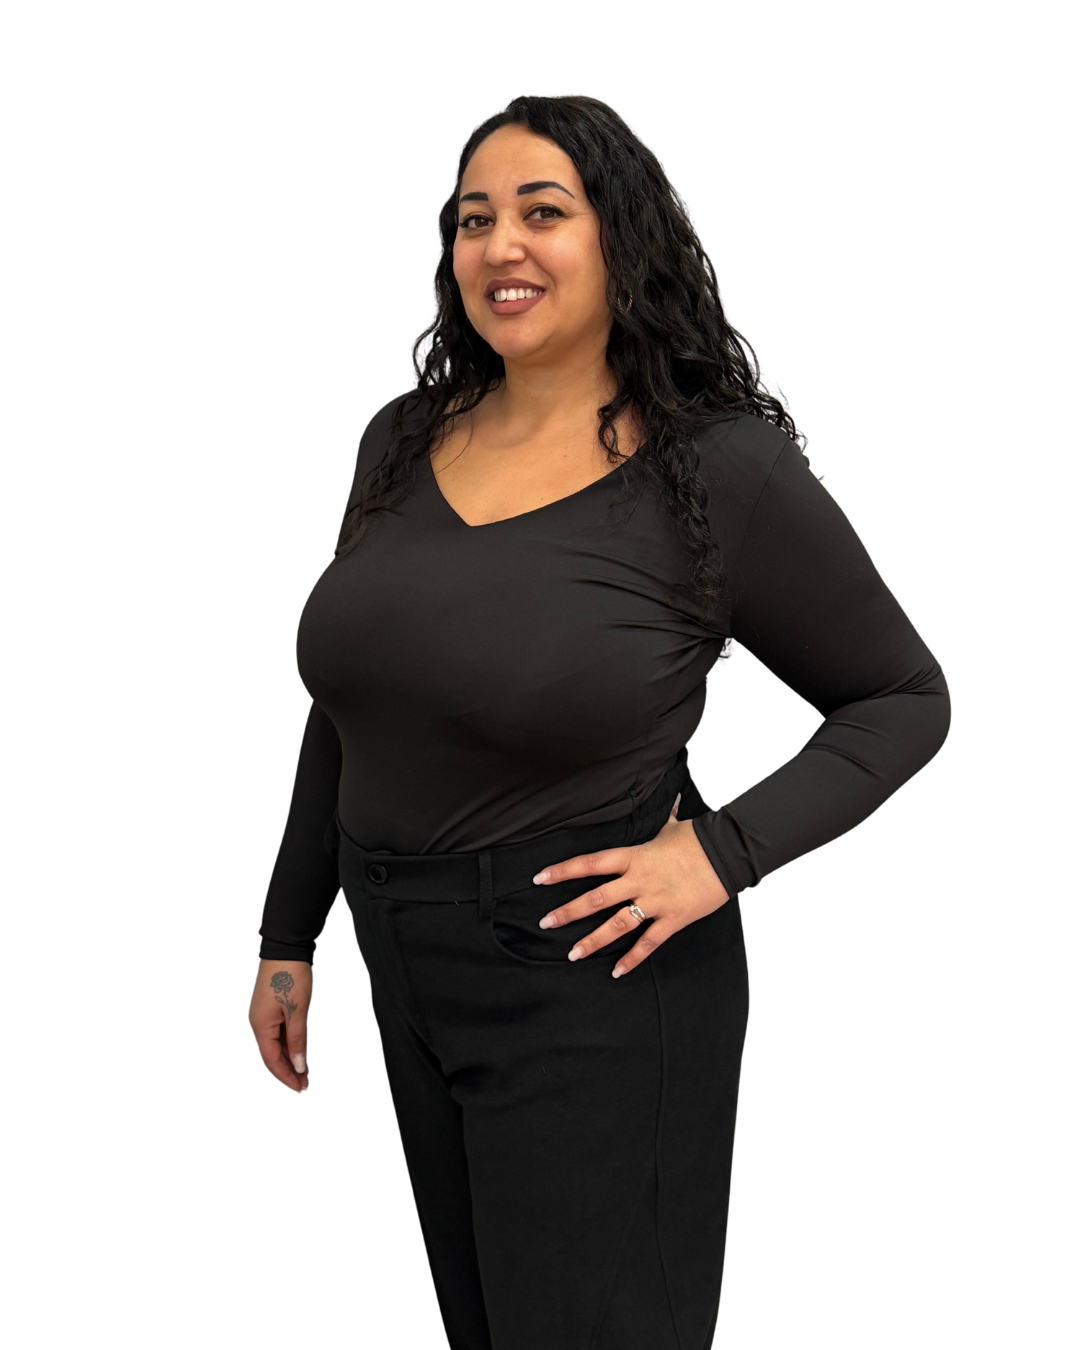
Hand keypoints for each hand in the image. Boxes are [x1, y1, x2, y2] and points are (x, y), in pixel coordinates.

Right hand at [249, 959, 311, 1091]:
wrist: (285, 947)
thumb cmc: (289, 976)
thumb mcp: (297, 1010)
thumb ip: (298, 1040)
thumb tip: (299, 1065)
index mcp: (260, 1025)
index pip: (271, 1060)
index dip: (285, 1076)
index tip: (300, 1087)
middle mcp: (258, 1022)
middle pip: (272, 1054)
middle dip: (288, 1070)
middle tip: (305, 1084)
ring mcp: (264, 1014)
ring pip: (276, 1043)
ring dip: (290, 1058)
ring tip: (305, 1072)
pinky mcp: (271, 1006)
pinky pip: (279, 1032)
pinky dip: (289, 1043)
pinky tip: (299, 1050)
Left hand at [532, 794, 729, 977]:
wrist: (728, 854)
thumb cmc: (698, 838)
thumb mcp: (672, 826)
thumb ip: (663, 818)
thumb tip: (669, 796)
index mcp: (633, 856)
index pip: (590, 864)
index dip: (563, 871)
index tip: (540, 879)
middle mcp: (639, 880)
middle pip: (596, 898)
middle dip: (568, 912)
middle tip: (546, 922)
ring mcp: (655, 902)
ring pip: (617, 925)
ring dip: (593, 940)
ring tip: (572, 954)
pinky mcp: (673, 919)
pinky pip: (648, 943)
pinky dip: (632, 959)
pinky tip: (617, 972)